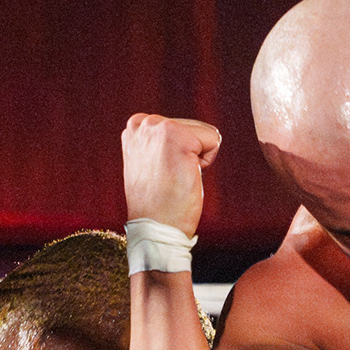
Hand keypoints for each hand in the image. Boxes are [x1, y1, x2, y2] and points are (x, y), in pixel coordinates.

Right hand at [122, 115, 220, 237]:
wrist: (156, 228)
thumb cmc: (157, 202)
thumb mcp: (148, 162)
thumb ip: (158, 143)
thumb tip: (178, 139)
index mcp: (135, 126)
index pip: (181, 126)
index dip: (181, 153)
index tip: (162, 173)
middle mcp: (143, 122)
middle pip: (194, 127)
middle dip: (190, 154)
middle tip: (169, 177)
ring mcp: (158, 127)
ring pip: (205, 133)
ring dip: (197, 158)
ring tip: (175, 176)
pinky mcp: (178, 137)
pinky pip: (214, 141)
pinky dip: (206, 163)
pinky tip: (184, 176)